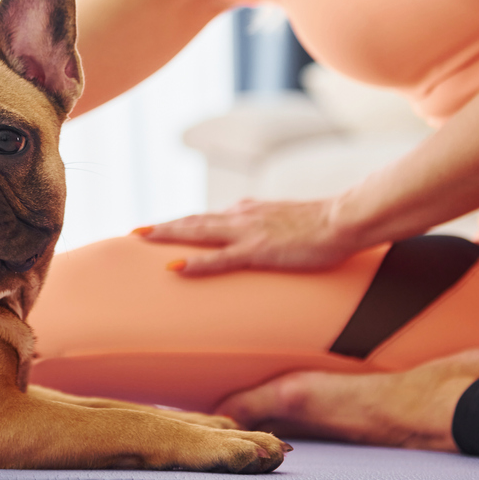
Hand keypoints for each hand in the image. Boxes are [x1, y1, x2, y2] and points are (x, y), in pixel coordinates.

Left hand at [134, 198, 358, 276]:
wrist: (344, 221)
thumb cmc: (321, 225)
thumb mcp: (282, 221)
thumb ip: (261, 225)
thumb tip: (245, 230)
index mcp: (246, 212)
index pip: (205, 217)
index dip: (179, 223)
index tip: (156, 228)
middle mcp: (240, 217)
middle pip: (192, 221)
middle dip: (162, 226)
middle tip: (134, 231)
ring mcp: (247, 233)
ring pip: (198, 232)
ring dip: (167, 234)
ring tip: (140, 238)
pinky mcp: (258, 250)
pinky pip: (220, 259)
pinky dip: (195, 262)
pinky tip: (174, 267)